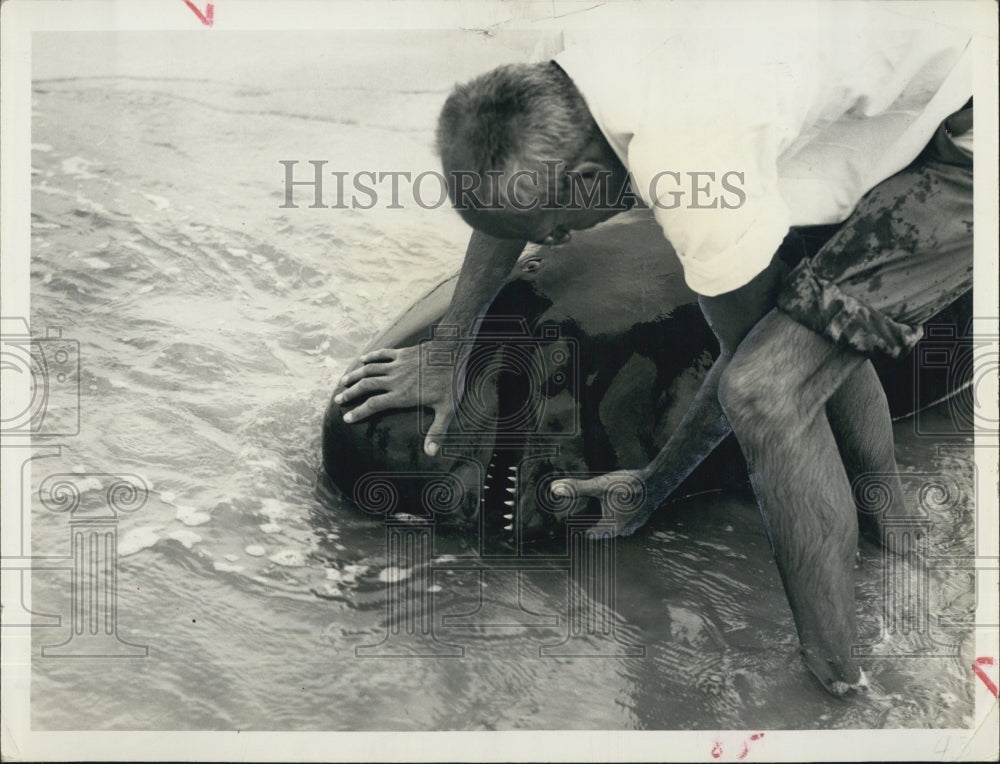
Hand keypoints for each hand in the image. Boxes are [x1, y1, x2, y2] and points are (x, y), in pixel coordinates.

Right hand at [335, 344, 457, 456]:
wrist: (453, 352)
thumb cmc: (451, 381)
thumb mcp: (447, 410)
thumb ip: (437, 431)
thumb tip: (430, 453)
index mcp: (402, 395)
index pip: (373, 405)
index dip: (358, 412)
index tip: (346, 418)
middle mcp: (395, 380)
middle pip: (366, 386)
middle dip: (350, 393)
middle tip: (338, 399)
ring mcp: (397, 365)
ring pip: (369, 370)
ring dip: (355, 375)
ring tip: (344, 381)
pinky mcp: (402, 353)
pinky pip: (382, 355)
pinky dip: (371, 357)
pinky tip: (363, 360)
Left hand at [550, 470, 659, 538]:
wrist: (659, 480)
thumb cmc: (629, 485)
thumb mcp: (599, 486)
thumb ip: (577, 488)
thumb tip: (555, 489)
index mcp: (613, 527)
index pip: (592, 533)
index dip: (581, 529)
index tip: (574, 528)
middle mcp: (625, 530)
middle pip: (605, 530)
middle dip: (594, 524)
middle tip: (584, 519)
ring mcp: (636, 523)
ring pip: (617, 525)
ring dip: (609, 520)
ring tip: (599, 512)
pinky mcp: (643, 515)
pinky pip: (627, 518)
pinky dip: (620, 513)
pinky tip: (618, 504)